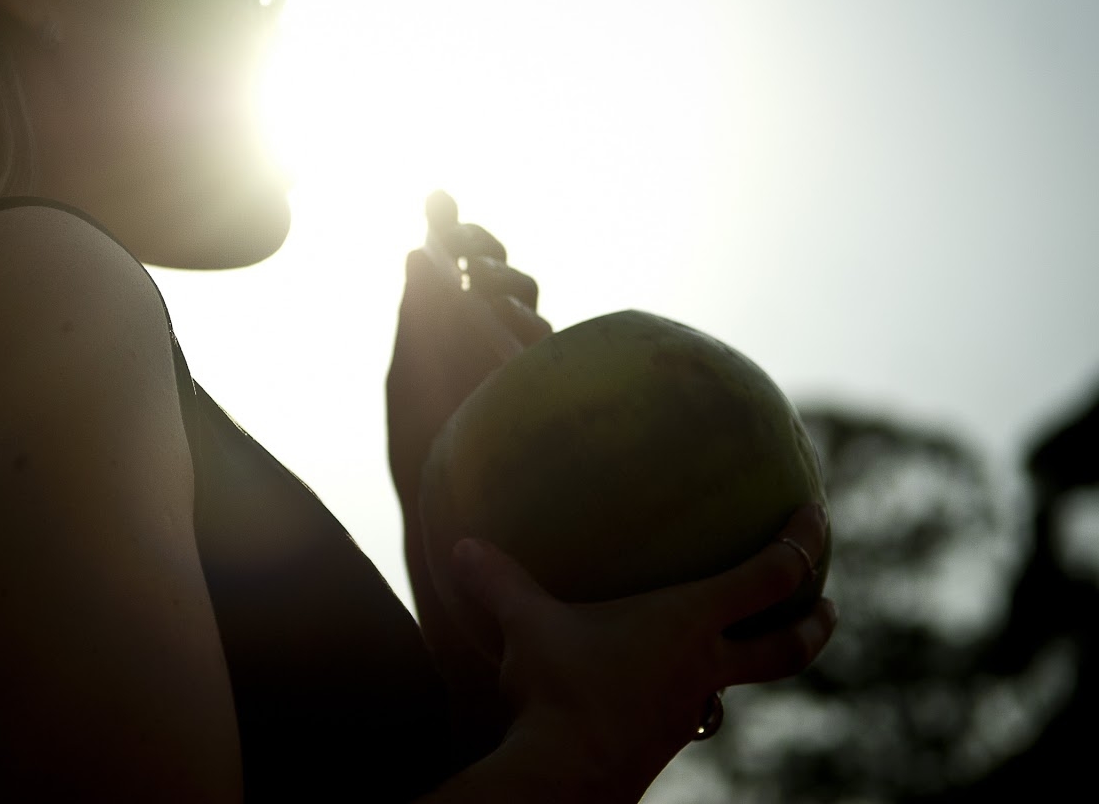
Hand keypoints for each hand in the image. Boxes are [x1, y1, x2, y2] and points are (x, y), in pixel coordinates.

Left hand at [386, 191, 551, 503]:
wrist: (445, 494)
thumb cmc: (423, 431)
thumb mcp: (409, 366)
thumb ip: (418, 311)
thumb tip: (416, 249)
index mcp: (453, 316)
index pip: (462, 258)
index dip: (455, 226)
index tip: (438, 203)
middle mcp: (490, 327)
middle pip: (497, 267)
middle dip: (480, 247)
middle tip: (459, 245)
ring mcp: (519, 349)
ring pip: (521, 294)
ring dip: (499, 281)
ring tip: (474, 284)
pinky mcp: (540, 374)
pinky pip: (538, 335)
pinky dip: (521, 321)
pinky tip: (502, 320)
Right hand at [452, 504, 836, 802]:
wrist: (567, 774)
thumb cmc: (559, 688)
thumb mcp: (526, 624)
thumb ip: (499, 581)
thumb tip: (460, 546)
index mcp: (689, 623)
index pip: (769, 576)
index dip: (801, 542)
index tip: (817, 514)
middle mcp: (705, 665)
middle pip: (788, 646)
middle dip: (814, 622)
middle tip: (829, 605)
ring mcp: (691, 708)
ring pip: (746, 683)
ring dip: (762, 661)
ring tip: (755, 647)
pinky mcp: (668, 738)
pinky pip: (696, 705)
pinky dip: (698, 689)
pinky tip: (668, 686)